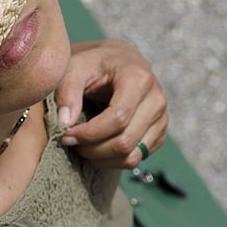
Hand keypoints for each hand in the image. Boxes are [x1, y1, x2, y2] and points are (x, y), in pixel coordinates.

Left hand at [55, 39, 168, 168]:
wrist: (122, 64)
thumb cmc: (96, 66)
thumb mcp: (76, 68)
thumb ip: (67, 91)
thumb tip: (65, 122)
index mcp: (139, 79)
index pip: (118, 118)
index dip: (89, 133)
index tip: (66, 136)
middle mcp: (156, 100)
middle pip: (125, 142)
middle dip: (92, 150)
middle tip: (71, 144)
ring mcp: (161, 119)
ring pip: (131, 156)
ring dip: (101, 159)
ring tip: (82, 148)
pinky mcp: (159, 135)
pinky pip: (136, 159)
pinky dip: (113, 161)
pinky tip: (97, 149)